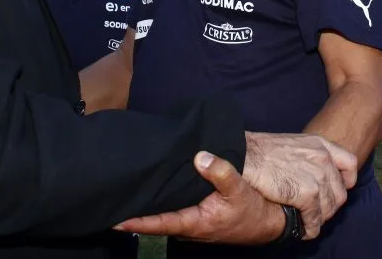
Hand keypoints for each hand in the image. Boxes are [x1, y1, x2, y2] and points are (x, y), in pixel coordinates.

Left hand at [114, 151, 284, 244]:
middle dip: (135, 209)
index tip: (113, 217)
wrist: (268, 222)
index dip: (134, 220)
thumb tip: (201, 156)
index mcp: (193, 223)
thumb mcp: (239, 190)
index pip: (156, 223)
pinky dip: (162, 199)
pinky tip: (154, 186)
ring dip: (148, 204)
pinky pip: (173, 208)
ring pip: (163, 213)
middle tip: (113, 195)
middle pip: (154, 219)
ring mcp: (191, 222)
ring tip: (127, 188)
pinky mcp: (196, 216)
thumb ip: (221, 172)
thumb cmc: (253, 210)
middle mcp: (187, 226)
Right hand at [241, 132, 356, 239]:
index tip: (335, 189)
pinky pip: (315, 219)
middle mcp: (323, 159)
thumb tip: (311, 174)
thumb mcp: (292, 144)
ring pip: (329, 209)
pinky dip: (309, 228)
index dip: (345, 181)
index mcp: (320, 144)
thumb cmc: (260, 150)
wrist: (243, 155)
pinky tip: (302, 230)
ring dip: (319, 219)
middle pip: (340, 192)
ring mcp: (316, 176)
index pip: (350, 164)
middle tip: (316, 212)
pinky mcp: (306, 194)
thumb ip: (307, 157)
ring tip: (308, 222)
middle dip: (330, 206)